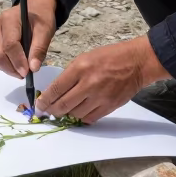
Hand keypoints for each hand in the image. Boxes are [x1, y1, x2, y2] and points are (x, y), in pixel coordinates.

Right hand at [0, 0, 56, 77]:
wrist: (35, 7)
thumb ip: (39, 48)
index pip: (10, 44)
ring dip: (9, 68)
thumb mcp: (46, 29)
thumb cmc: (41, 17)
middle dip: (12, 68)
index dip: (17, 61)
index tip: (27, 73)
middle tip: (25, 75)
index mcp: (9, 19)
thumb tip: (33, 68)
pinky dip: (8, 64)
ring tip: (24, 71)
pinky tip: (18, 64)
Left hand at [36, 36, 168, 123]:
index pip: (56, 89)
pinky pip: (89, 119)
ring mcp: (100, 97)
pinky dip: (81, 117)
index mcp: (80, 68)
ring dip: (66, 114)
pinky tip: (78, 112)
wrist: (135, 63)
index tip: (39, 104)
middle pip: (63, 105)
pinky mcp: (109, 107)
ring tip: (63, 111)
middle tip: (48, 111)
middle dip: (52, 110)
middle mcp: (89, 84)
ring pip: (75, 114)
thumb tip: (56, 91)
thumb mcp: (85, 58)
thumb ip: (70, 74)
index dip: (45, 99)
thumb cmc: (109, 57)